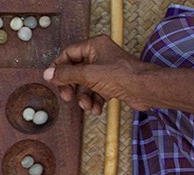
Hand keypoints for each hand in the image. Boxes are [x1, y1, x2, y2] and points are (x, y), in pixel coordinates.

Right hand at [43, 35, 157, 113]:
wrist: (145, 89)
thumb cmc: (122, 76)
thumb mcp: (88, 75)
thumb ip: (66, 74)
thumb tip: (48, 74)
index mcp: (94, 46)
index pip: (69, 54)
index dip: (59, 67)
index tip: (53, 80)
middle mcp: (100, 55)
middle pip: (76, 71)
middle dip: (72, 86)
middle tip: (67, 97)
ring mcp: (106, 70)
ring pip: (86, 84)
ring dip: (84, 97)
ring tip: (87, 106)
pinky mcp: (112, 83)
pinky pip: (97, 92)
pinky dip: (95, 101)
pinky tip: (97, 109)